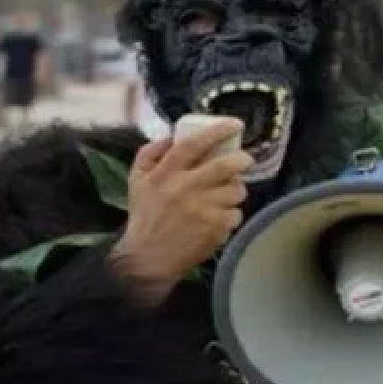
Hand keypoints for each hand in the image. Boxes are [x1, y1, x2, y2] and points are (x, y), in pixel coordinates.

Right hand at [113, 117, 253, 294]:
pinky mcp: (214, 229)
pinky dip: (232, 214)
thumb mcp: (137, 180)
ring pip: (235, 191)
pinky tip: (221, 217)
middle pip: (224, 166)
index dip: (217, 131)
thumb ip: (149, 153)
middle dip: (241, 160)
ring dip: (236, 190)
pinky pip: (236, 214)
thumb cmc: (145, 216)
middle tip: (245, 159)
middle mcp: (185, 189)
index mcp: (165, 174)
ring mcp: (202, 210)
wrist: (147, 258)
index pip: (193, 144)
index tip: (234, 125)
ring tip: (228, 193)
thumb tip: (170, 135)